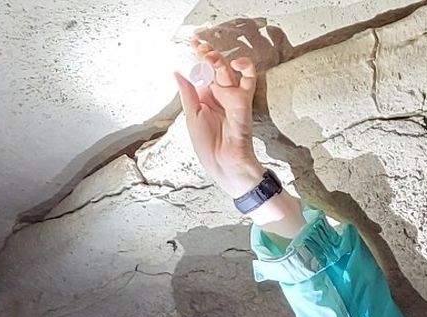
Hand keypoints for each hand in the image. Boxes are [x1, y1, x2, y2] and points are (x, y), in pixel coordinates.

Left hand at [172, 35, 264, 198]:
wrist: (223, 163)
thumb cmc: (207, 145)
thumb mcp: (191, 116)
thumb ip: (187, 92)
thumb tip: (177, 72)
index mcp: (204, 98)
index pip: (200, 72)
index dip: (196, 57)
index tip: (192, 43)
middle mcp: (218, 94)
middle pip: (213, 67)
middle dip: (206, 53)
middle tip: (199, 46)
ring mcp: (232, 95)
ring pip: (226, 68)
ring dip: (217, 59)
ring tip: (208, 56)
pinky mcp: (244, 100)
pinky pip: (248, 78)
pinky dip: (246, 66)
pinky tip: (236, 62)